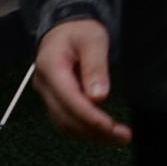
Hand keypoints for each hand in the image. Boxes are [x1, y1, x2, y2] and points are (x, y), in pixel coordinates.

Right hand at [33, 16, 130, 143]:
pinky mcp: (53, 99)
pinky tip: (102, 132)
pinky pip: (65, 120)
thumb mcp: (93, 40)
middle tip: (123, 137)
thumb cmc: (80, 30)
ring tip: (118, 138)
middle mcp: (44, 84)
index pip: (69, 99)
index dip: (90, 116)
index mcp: (50, 67)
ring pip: (64, 123)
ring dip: (90, 134)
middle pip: (65, 116)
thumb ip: (96, 67)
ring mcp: (46, 94)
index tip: (110, 127)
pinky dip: (83, 129)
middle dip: (94, 130)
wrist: (65, 27)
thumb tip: (99, 97)